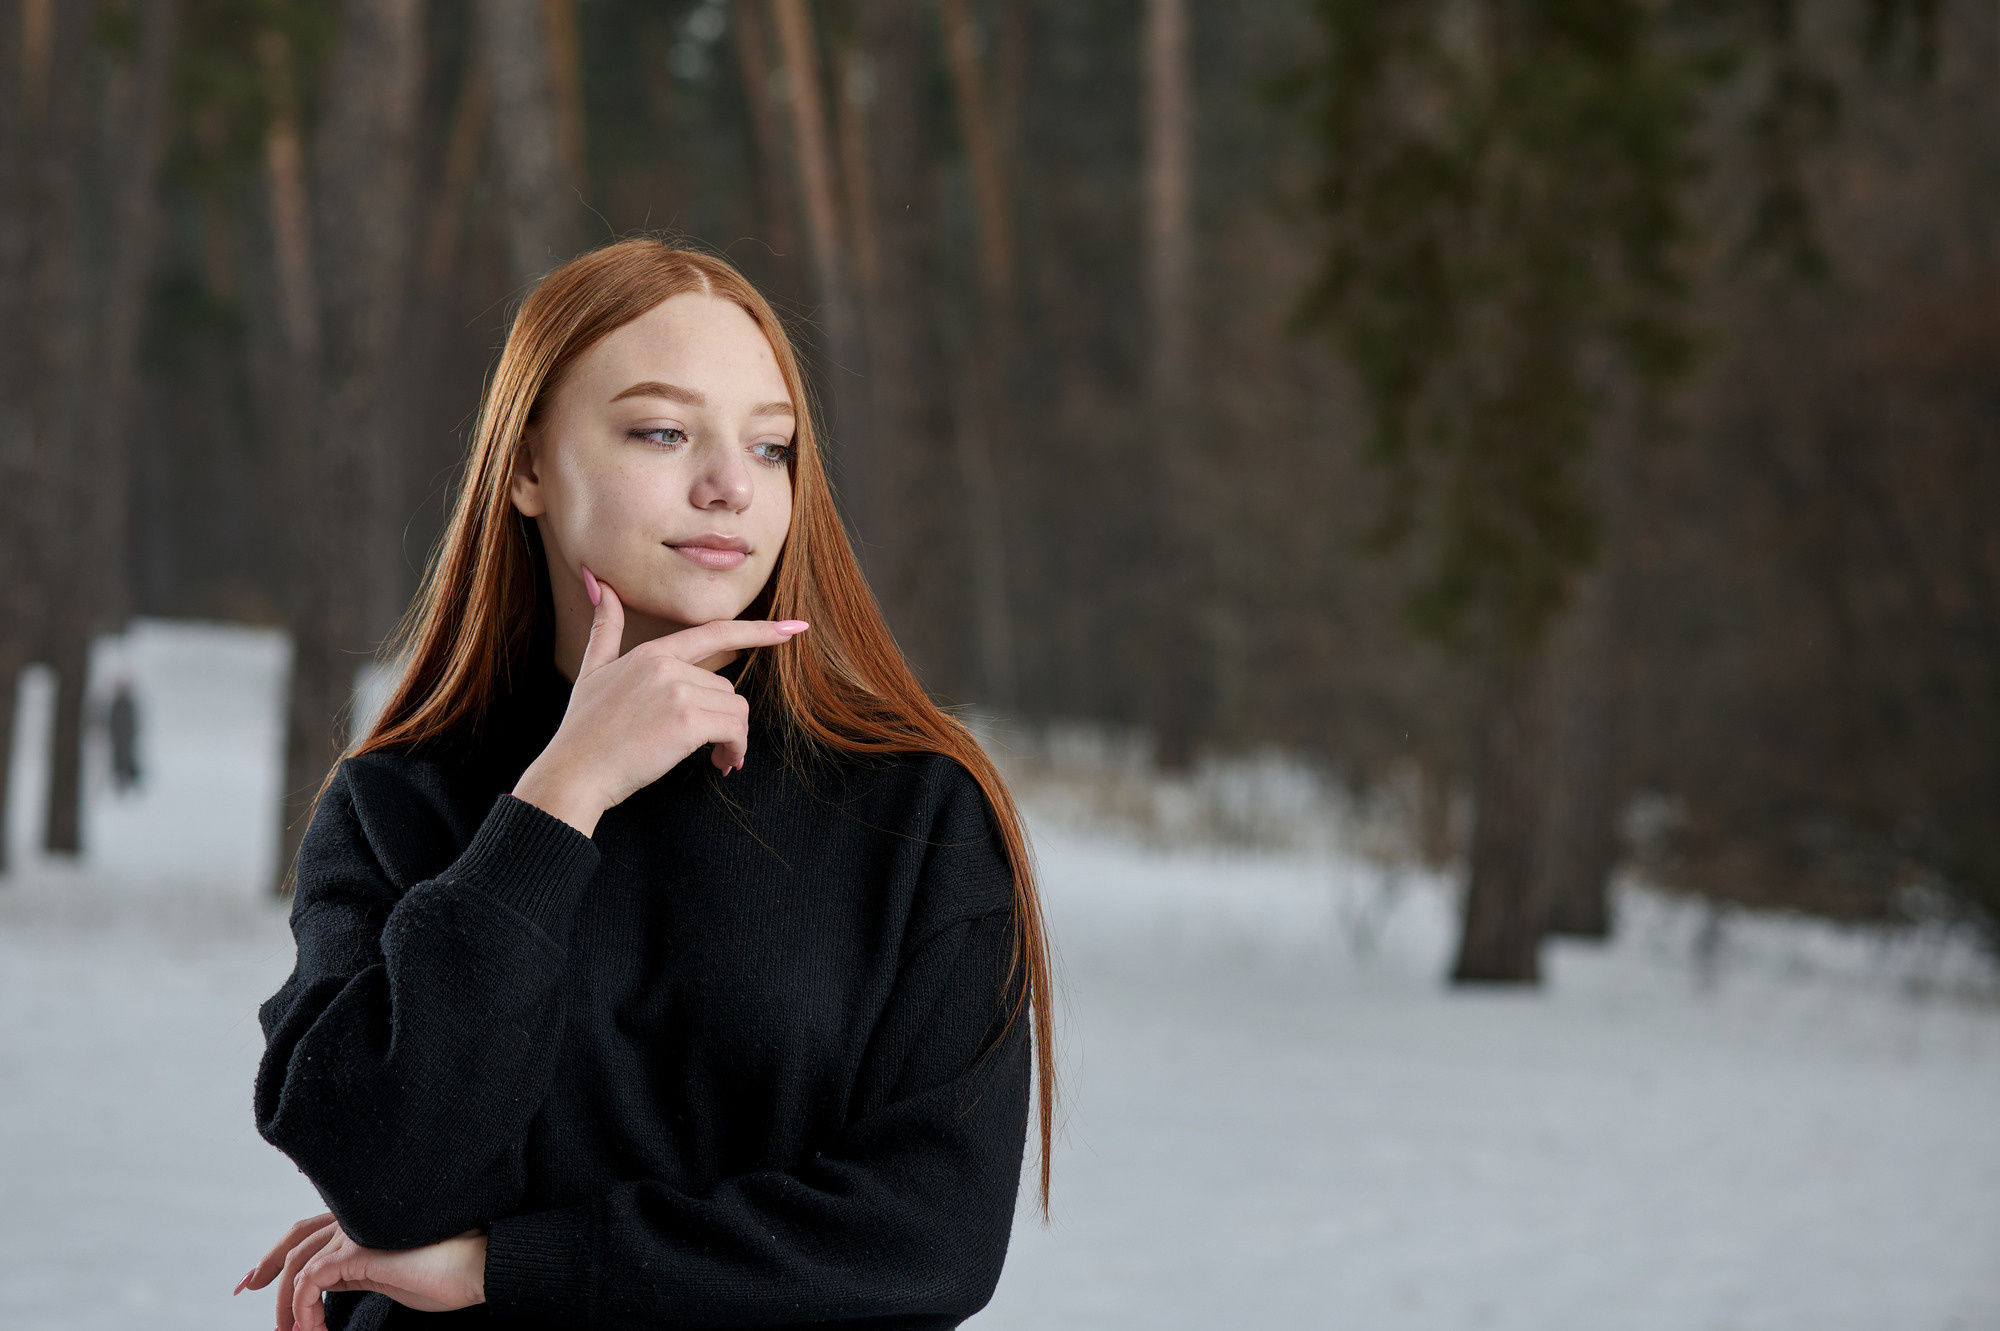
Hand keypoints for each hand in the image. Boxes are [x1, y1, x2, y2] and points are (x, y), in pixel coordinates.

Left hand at [236, 1212, 486, 1330]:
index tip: (258, 1279)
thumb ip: (358, 1272)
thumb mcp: (390, 1275)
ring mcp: (356, 1232)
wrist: (476, 1267)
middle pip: (295, 1238)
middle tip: (247, 1289)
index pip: (310, 1231)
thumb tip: (326, 1286)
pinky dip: (303, 1308)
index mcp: (365, 1223)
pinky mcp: (358, 1251)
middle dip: (266, 1266)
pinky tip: (313, 1328)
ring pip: (298, 1264)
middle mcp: (356, 1220)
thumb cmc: (445, 1274)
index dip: (279, 1253)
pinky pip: (310, 1281)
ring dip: (288, 1305)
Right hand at [512, 570, 808, 835]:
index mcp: (652, 653)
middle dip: (724, 720)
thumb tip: (598, 583)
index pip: (715, 633)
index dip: (758, 631)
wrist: (574, 773)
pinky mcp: (686, 722)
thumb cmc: (584, 730)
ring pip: (735, 710)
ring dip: (731, 739)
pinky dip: (735, 750)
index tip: (794, 629)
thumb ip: (606, 628)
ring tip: (712, 758)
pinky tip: (720, 764)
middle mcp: (667, 666)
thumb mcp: (591, 670)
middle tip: (712, 749)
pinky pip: (734, 730)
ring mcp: (677, 692)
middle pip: (727, 688)